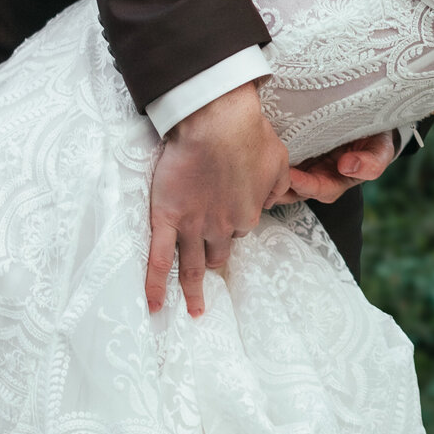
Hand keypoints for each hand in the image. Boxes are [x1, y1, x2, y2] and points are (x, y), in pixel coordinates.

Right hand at [146, 81, 290, 317]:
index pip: (239, 230)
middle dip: (214, 258)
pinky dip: (154, 286)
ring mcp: (191, 226)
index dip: (234, 222)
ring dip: (192, 291)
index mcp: (247, 216)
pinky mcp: (166, 218)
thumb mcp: (279, 161)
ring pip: (190, 266)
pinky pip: (158, 259)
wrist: (217, 121)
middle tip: (210, 264)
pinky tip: (153, 306)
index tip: (227, 212)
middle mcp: (220, 228)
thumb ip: (278, 187)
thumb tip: (273, 201)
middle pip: (217, 252)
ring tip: (194, 311)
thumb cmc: (250, 135)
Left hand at [264, 130, 398, 206]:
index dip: (306, 185)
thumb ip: (371, 163)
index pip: (319, 189)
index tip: (292, 176)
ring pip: (283, 174)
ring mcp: (305, 162)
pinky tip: (263, 143)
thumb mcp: (381, 150)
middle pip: (294, 188)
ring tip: (261, 159)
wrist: (371, 117)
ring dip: (272, 170)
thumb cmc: (376, 138)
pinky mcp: (295, 146)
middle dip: (280, 183)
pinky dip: (271, 153)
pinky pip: (281, 154)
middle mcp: (317, 175)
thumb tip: (347, 167)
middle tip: (266, 171)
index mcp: (337, 181)